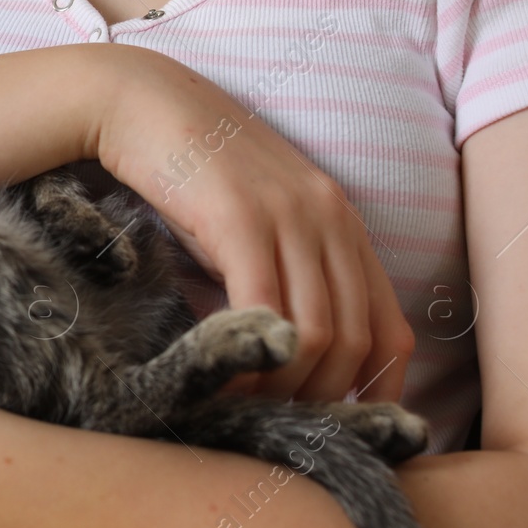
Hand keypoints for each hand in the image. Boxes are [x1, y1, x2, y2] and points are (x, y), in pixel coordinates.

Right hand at [91, 45, 413, 402]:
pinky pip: (266, 312)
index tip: (332, 427)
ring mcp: (290, 216)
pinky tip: (223, 377)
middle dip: (320, 401)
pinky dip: (251, 358)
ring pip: (318, 337)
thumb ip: (284, 268)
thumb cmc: (184, 166)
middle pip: (357, 343)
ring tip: (244, 407)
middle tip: (276, 427)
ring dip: (283, 389)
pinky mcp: (241, 219)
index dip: (372, 393)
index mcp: (342, 221)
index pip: (390, 330)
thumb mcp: (253, 219)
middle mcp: (330, 217)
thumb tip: (287, 350)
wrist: (136, 101)